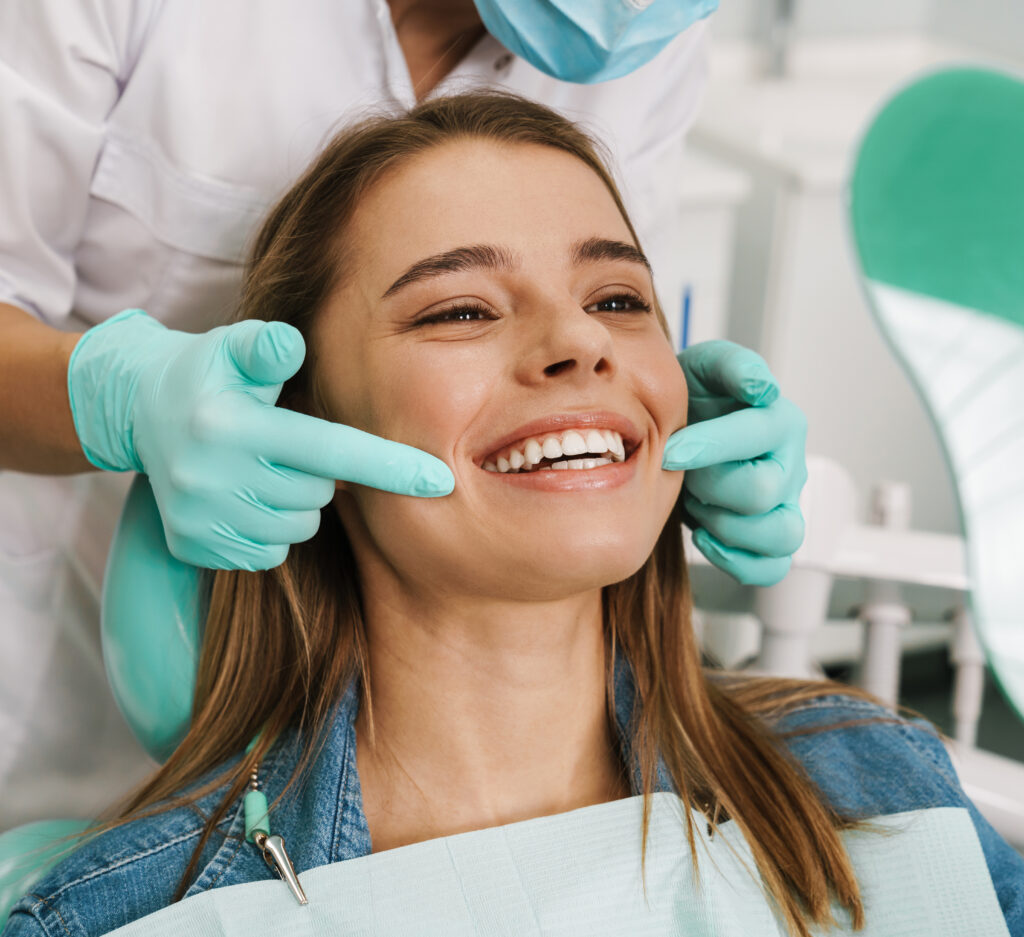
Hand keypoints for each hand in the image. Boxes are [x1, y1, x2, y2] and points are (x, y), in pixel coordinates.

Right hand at [67, 310, 453, 569]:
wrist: (139, 411)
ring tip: (262, 467)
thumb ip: (268, 346)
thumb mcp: (232, 347)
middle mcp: (210, 478)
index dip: (389, 466)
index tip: (441, 481)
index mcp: (230, 427)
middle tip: (285, 443)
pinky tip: (244, 496)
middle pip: (317, 494)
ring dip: (295, 502)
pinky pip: (268, 553)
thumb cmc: (209, 373)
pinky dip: (269, 529)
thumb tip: (292, 344)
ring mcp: (200, 519)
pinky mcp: (193, 547)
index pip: (329, 451)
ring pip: (297, 528)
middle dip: (317, 472)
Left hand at [662, 341, 806, 585]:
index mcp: (780, 421)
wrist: (682, 428)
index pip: (757, 437)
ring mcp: (785, 505)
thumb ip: (732, 366)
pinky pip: (772, 567)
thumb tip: (761, 387)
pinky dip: (737, 560)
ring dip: (726, 526)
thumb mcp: (705, 367)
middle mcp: (790, 465)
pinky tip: (705, 536)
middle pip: (762, 493)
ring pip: (780, 536)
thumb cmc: (695, 399)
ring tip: (698, 504)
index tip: (670, 450)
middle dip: (710, 486)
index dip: (708, 446)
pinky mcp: (770, 535)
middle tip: (683, 474)